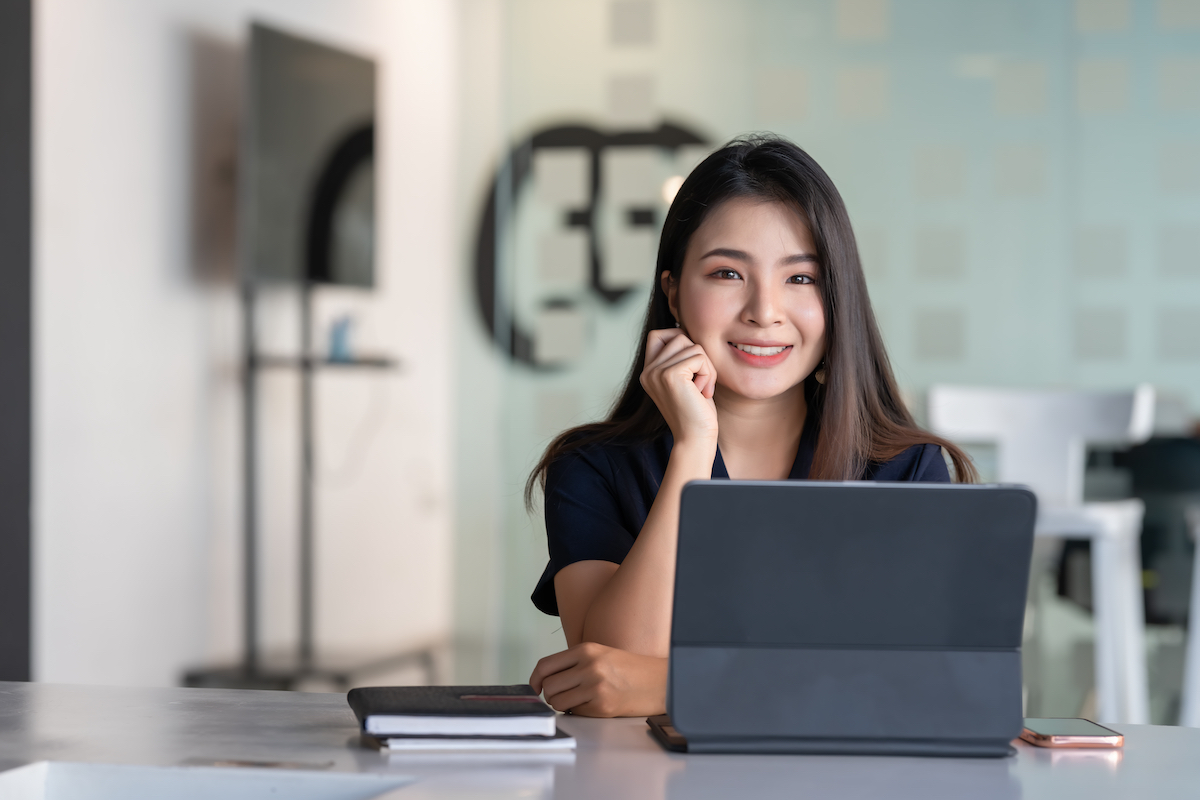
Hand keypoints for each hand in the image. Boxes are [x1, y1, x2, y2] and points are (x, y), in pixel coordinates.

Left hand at [529, 642, 667, 717]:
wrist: (659, 682)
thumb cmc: (630, 669)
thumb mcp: (600, 653)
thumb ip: (574, 662)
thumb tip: (545, 679)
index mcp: (586, 650)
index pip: (545, 665)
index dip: (535, 679)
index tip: (535, 687)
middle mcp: (589, 666)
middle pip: (549, 686)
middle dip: (551, 694)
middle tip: (563, 695)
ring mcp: (595, 687)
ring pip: (557, 702)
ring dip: (562, 705)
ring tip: (577, 700)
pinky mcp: (602, 706)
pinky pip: (575, 712)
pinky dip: (578, 712)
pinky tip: (592, 704)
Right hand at [640, 329, 717, 445]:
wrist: (695, 439)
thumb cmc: (696, 413)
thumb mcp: (685, 381)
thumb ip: (681, 359)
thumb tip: (685, 330)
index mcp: (648, 372)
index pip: (658, 335)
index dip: (679, 341)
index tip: (692, 368)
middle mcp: (648, 371)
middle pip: (679, 335)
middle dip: (698, 356)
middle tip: (700, 382)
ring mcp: (656, 372)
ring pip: (692, 345)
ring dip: (706, 367)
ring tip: (701, 389)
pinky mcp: (670, 375)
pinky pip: (699, 357)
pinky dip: (709, 374)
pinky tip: (703, 392)